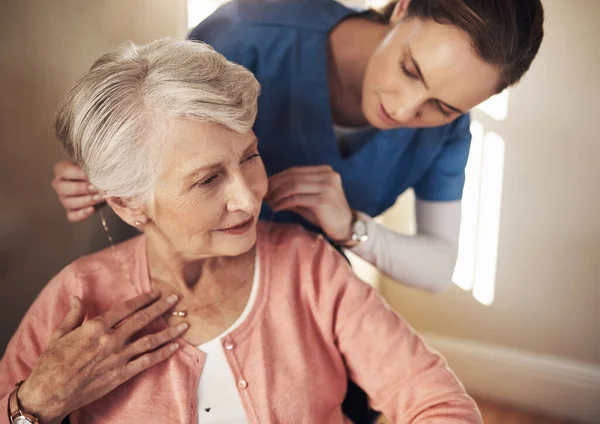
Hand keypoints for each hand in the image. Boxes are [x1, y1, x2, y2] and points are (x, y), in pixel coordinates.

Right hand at [18, 292, 187, 422]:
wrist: (49, 393)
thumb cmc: (51, 365)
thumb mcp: (59, 335)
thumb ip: (73, 315)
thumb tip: (76, 297)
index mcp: (95, 327)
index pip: (126, 308)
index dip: (143, 299)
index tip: (156, 293)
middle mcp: (110, 340)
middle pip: (142, 319)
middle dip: (161, 307)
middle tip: (175, 298)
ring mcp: (118, 357)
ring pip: (150, 340)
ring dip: (169, 331)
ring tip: (184, 323)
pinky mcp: (121, 374)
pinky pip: (147, 361)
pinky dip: (163, 353)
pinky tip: (175, 346)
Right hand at [51, 160, 103, 221]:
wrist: (105, 184)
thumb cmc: (98, 172)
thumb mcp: (96, 167)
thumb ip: (95, 169)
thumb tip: (100, 175)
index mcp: (63, 170)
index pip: (63, 170)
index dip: (75, 173)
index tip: (88, 175)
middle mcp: (60, 185)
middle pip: (62, 188)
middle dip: (80, 188)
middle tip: (94, 188)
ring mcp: (65, 199)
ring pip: (68, 202)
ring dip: (85, 201)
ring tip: (99, 197)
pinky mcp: (72, 211)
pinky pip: (72, 215)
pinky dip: (81, 214)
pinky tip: (92, 209)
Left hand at [266, 165, 352, 240]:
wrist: (347, 228)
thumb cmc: (326, 215)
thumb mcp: (309, 200)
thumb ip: (293, 192)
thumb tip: (269, 191)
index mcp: (325, 171)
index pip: (295, 171)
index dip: (277, 178)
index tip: (265, 187)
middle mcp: (328, 175)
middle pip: (293, 177)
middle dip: (275, 186)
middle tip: (264, 195)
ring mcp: (327, 186)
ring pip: (293, 186)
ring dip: (277, 195)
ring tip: (269, 203)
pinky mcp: (323, 200)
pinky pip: (297, 198)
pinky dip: (284, 203)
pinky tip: (276, 208)